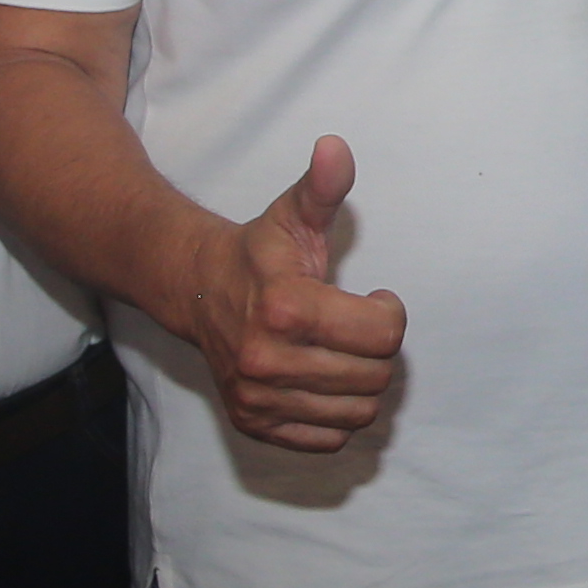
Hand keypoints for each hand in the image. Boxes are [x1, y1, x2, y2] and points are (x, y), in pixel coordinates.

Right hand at [175, 136, 407, 449]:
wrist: (197, 290)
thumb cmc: (258, 253)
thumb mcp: (293, 215)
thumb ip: (322, 187)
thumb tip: (335, 149)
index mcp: (286, 308)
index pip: (384, 335)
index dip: (389, 314)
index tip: (373, 298)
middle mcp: (268, 360)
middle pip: (375, 376)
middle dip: (378, 349)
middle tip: (357, 327)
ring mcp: (259, 398)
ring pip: (359, 412)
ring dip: (361, 382)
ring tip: (341, 351)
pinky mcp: (255, 423)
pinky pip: (329, 438)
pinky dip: (337, 413)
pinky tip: (322, 379)